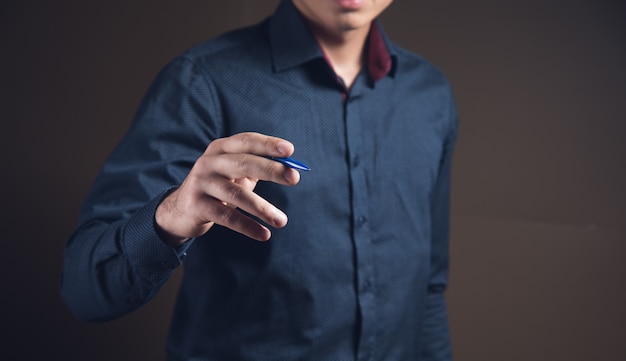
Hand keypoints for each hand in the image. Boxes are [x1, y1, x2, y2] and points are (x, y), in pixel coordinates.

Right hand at [155, 132, 300, 244]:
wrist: (180, 210)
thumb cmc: (218, 187)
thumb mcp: (235, 173)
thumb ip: (258, 167)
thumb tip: (291, 169)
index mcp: (220, 149)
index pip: (246, 141)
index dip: (268, 144)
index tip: (290, 150)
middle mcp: (209, 162)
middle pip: (243, 163)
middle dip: (271, 170)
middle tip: (294, 178)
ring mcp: (201, 184)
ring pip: (237, 194)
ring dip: (262, 208)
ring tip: (282, 221)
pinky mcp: (198, 206)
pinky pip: (227, 217)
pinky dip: (248, 226)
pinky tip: (264, 235)